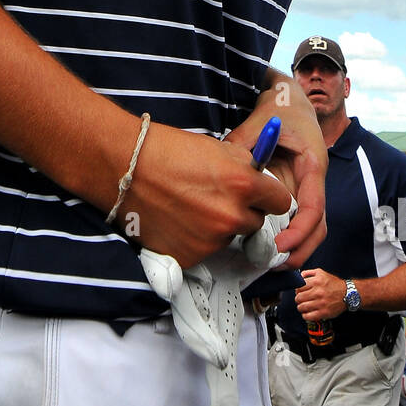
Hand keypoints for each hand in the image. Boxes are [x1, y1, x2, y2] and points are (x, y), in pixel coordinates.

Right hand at [126, 124, 293, 269]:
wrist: (124, 167)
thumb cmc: (168, 150)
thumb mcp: (218, 148)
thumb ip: (245, 168)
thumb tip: (260, 180)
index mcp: (243, 185)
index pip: (281, 202)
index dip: (268, 196)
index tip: (258, 195)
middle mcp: (231, 217)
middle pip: (255, 223)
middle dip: (242, 212)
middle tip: (215, 198)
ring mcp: (210, 241)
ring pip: (228, 237)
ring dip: (217, 227)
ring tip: (189, 208)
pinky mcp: (190, 256)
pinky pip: (204, 250)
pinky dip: (194, 240)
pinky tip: (176, 221)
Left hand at [224, 75, 326, 264]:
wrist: (289, 101)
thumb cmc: (279, 110)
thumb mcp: (260, 122)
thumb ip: (242, 145)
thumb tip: (221, 169)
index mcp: (312, 165)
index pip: (314, 207)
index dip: (300, 231)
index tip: (280, 244)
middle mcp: (314, 182)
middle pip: (318, 227)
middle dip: (301, 250)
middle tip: (274, 264)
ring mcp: (307, 190)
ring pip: (311, 229)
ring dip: (296, 248)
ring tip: (270, 262)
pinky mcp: (296, 193)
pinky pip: (297, 222)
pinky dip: (288, 237)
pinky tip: (266, 246)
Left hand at [294, 268, 347, 321]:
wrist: (348, 294)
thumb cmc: (334, 284)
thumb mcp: (321, 273)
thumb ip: (309, 273)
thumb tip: (299, 276)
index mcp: (316, 281)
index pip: (298, 287)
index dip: (297, 290)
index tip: (300, 292)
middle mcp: (318, 292)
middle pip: (298, 298)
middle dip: (298, 299)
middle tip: (301, 300)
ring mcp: (321, 303)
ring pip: (301, 307)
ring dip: (301, 307)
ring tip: (304, 306)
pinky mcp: (324, 312)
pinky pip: (308, 316)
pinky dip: (305, 315)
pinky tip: (308, 312)